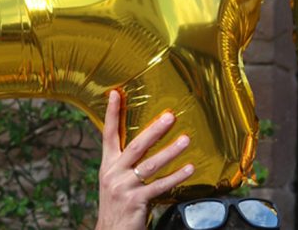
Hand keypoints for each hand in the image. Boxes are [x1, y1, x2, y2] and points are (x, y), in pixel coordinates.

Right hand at [96, 91, 194, 229]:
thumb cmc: (118, 203)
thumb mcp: (116, 179)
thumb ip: (126, 162)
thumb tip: (146, 139)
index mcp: (108, 165)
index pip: (108, 134)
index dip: (111, 114)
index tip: (115, 93)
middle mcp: (113, 173)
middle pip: (136, 146)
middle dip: (154, 130)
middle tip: (170, 116)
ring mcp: (123, 187)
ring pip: (151, 165)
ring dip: (171, 151)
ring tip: (186, 140)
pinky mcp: (135, 201)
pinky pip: (160, 186)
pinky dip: (176, 176)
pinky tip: (189, 168)